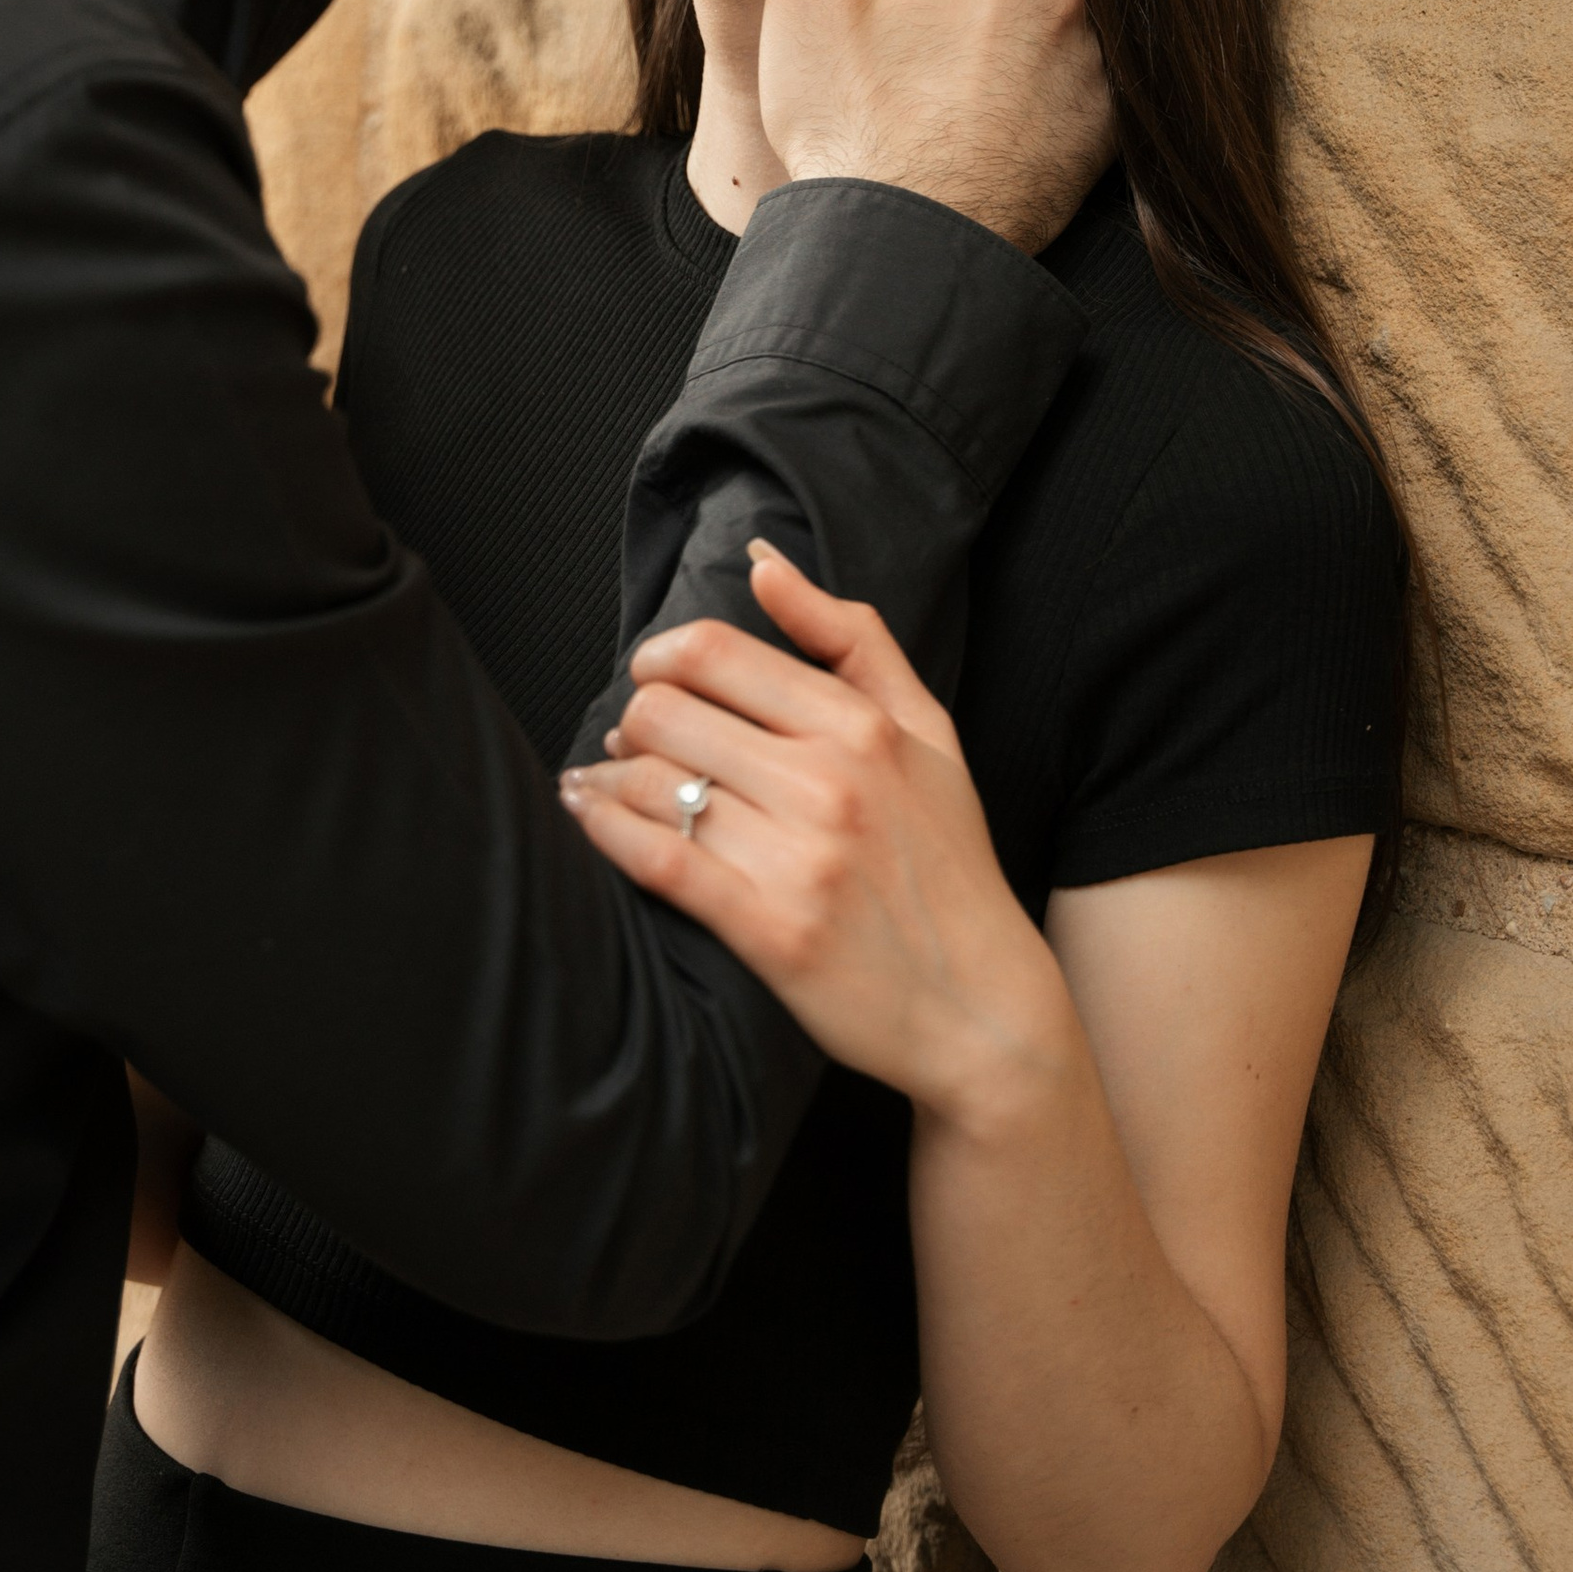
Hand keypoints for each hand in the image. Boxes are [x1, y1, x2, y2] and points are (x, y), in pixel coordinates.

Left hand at [560, 545, 1076, 1130]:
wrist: (985, 1011)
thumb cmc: (950, 862)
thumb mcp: (929, 732)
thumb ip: (849, 635)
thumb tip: (764, 561)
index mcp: (861, 725)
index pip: (716, 652)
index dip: (661, 657)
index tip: (654, 678)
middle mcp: (828, 782)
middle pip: (667, 712)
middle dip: (634, 720)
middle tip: (633, 742)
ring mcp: (798, 859)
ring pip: (652, 783)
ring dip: (607, 778)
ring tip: (598, 783)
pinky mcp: (770, 932)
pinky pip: (657, 859)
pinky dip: (605, 829)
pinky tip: (587, 815)